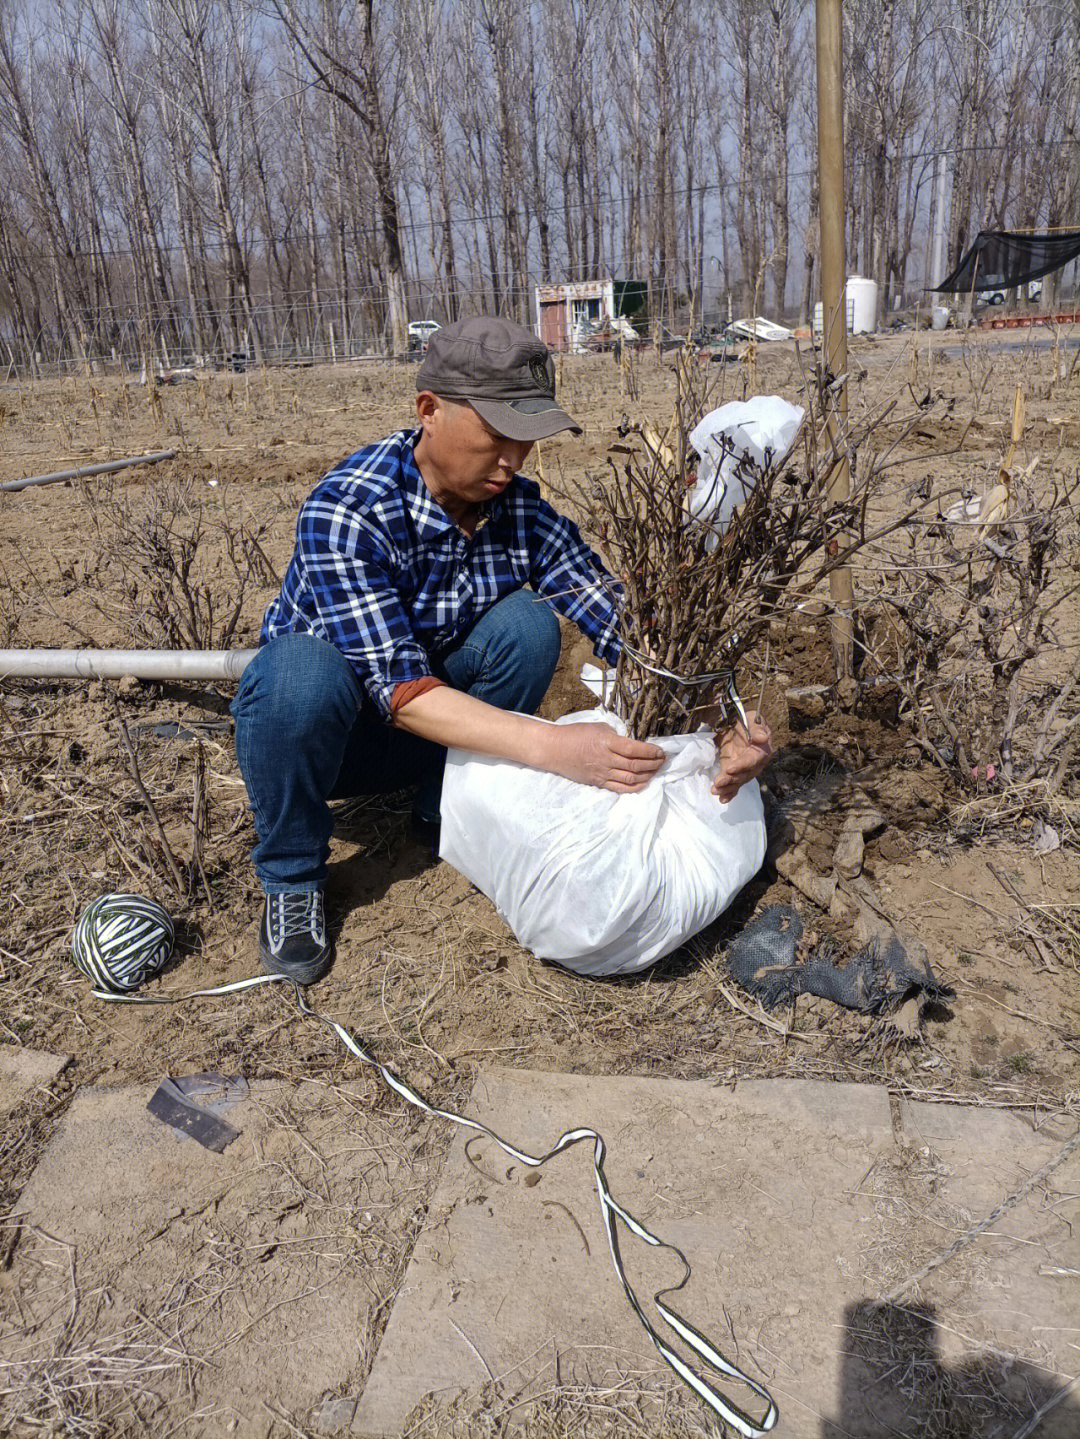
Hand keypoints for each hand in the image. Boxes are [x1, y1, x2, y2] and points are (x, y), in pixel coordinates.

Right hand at [548, 722, 664, 792]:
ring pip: (631, 778)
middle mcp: (606, 759)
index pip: (634, 749)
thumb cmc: (576, 734)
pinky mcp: (598, 782)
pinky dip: (635, 787)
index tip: (660, 751)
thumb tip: (631, 743)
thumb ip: (616, 735)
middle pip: (635, 765)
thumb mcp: (598, 727)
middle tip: (663, 760)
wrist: (555, 749)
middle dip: (653, 763)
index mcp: (606, 742)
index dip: (650, 751)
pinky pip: (620, 788)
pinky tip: (644, 782)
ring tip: (656, 770)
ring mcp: (602, 773)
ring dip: (647, 775)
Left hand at [711, 710, 772, 801]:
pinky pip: (734, 784)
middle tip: (718, 782)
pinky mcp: (734, 771)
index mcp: (762, 749)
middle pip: (745, 774)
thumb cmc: (746, 720)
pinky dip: (729, 793)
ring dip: (727, 788)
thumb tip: (762, 738)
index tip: (730, 768)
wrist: (737, 724)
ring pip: (738, 781)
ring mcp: (744, 768)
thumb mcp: (752, 719)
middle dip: (732, 779)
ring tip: (715, 791)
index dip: (743, 765)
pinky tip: (723, 799)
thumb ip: (757, 728)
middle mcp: (756, 763)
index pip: (754, 759)